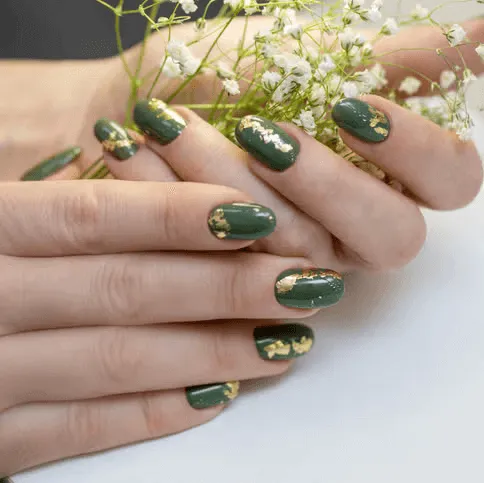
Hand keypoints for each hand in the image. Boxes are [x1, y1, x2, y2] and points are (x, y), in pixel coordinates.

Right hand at [0, 180, 342, 475]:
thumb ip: (60, 210)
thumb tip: (158, 187)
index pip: (96, 217)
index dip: (181, 216)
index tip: (259, 216)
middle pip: (126, 288)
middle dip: (226, 287)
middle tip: (304, 283)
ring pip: (118, 360)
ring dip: (213, 352)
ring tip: (286, 342)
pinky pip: (79, 431)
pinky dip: (152, 413)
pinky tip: (217, 395)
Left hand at [92, 86, 481, 273]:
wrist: (136, 104)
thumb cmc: (217, 75)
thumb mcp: (297, 52)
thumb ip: (384, 58)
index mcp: (379, 171)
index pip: (447, 180)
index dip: (415, 152)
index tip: (350, 107)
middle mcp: (349, 226)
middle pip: (392, 238)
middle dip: (327, 186)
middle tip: (262, 134)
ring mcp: (296, 259)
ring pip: (300, 251)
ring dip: (229, 181)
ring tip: (164, 123)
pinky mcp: (239, 278)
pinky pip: (229, 263)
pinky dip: (177, 200)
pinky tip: (135, 152)